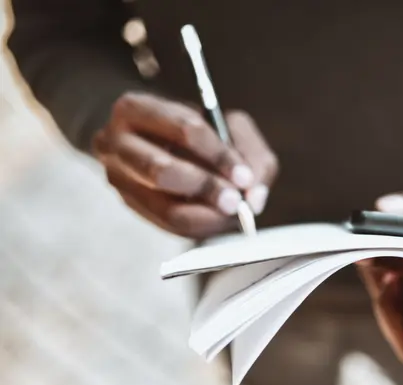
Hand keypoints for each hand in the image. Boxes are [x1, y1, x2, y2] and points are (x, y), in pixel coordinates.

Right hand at [93, 92, 278, 238]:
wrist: (155, 139)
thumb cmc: (196, 131)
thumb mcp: (228, 126)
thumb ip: (251, 154)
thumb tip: (254, 198)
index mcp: (136, 107)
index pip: (185, 129)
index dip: (220, 156)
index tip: (244, 177)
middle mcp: (115, 143)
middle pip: (162, 171)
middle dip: (207, 188)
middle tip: (236, 200)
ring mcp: (118, 178)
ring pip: (165, 208)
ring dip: (208, 215)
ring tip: (232, 211)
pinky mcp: (130, 205)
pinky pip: (169, 226)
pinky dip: (202, 226)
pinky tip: (218, 218)